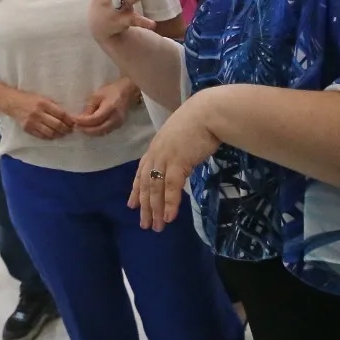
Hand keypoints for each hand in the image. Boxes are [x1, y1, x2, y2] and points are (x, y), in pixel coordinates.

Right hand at [5, 91, 75, 139]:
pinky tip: (53, 135)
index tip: (74, 123)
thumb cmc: (30, 99)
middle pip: (57, 125)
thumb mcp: (43, 98)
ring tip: (62, 133)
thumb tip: (67, 116)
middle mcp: (38, 113)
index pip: (61, 114)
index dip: (70, 120)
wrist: (12, 102)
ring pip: (50, 133)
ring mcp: (32, 122)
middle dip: (66, 129)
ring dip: (59, 135)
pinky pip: (42, 136)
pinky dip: (49, 137)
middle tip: (70, 130)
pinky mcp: (27, 129)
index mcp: (44, 103)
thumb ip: (54, 106)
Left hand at [71, 78, 138, 136]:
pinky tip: (89, 129)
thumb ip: (89, 108)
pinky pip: (105, 132)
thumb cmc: (111, 91)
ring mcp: (118, 123)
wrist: (127, 92)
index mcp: (110, 107)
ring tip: (80, 128)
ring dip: (90, 132)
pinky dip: (96, 132)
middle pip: (99, 129)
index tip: (74, 120)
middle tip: (75, 127)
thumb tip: (80, 119)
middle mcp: (116, 118)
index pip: (95, 119)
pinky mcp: (118, 126)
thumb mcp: (97, 95)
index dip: (83, 121)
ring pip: (102, 133)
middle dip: (85, 130)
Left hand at [128, 91, 222, 230]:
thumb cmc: (199, 122)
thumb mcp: (180, 137)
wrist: (208, 113)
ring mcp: (165, 158)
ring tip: (157, 227)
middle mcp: (156, 154)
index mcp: (155, 147)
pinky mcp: (178, 162)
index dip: (136, 190)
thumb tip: (179, 163)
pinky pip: (171, 187)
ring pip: (155, 189)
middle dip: (145, 206)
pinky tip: (169, 217)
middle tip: (145, 224)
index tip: (132, 205)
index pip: (141, 172)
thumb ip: (175, 151)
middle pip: (145, 184)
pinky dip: (169, 204)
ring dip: (156, 210)